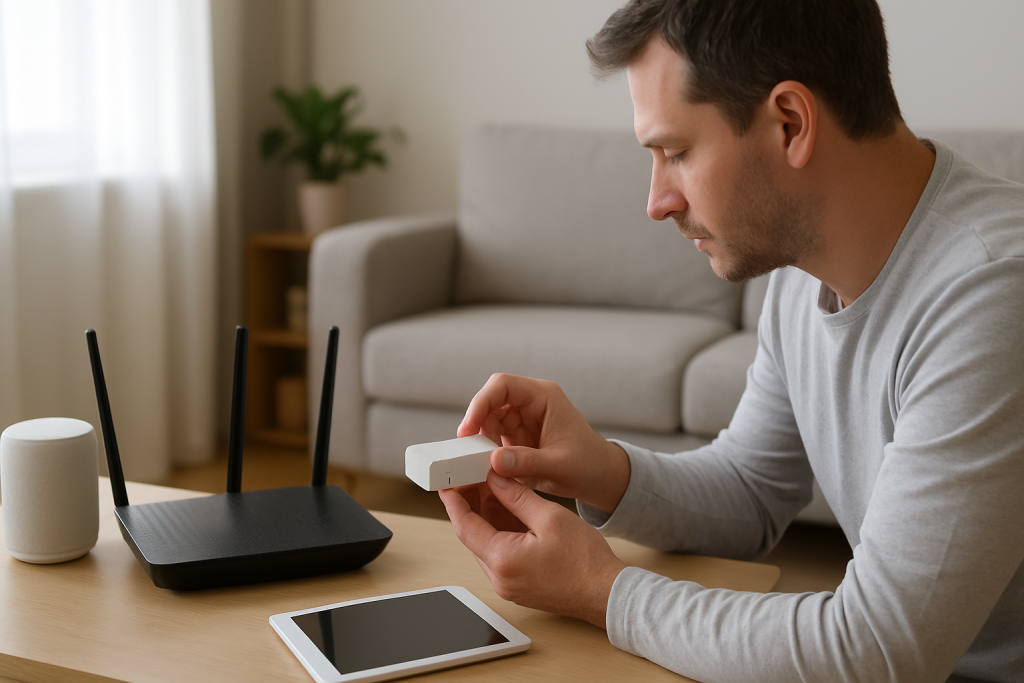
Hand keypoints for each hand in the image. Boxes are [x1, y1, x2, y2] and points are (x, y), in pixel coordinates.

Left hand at [440, 471, 625, 627]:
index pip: (464, 526)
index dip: (454, 501)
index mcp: (502, 559)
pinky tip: (509, 510)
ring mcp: (508, 585)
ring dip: (487, 517)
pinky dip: (501, 531)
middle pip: (473, 535)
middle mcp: (500, 577)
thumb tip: (495, 479)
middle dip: (472, 504)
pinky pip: (500, 554)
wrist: (606, 593)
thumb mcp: (550, 517)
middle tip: (474, 478)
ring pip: (487, 544)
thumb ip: (518, 496)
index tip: (447, 483)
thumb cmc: (585, 561)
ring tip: (494, 488)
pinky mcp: (519, 586)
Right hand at [458, 373, 629, 513]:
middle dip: (476, 424)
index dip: (481, 402)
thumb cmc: (587, 465)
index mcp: (544, 397)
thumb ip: (527, 462)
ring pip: (486, 421)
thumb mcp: (559, 466)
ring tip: (476, 463)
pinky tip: (484, 467)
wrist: (599, 478)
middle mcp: (530, 403)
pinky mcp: (516, 436)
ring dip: (479, 440)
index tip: (469, 428)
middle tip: (465, 450)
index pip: (502, 386)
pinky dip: (484, 451)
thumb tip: (494, 460)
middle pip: (489, 402)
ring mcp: (521, 419)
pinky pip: (491, 438)